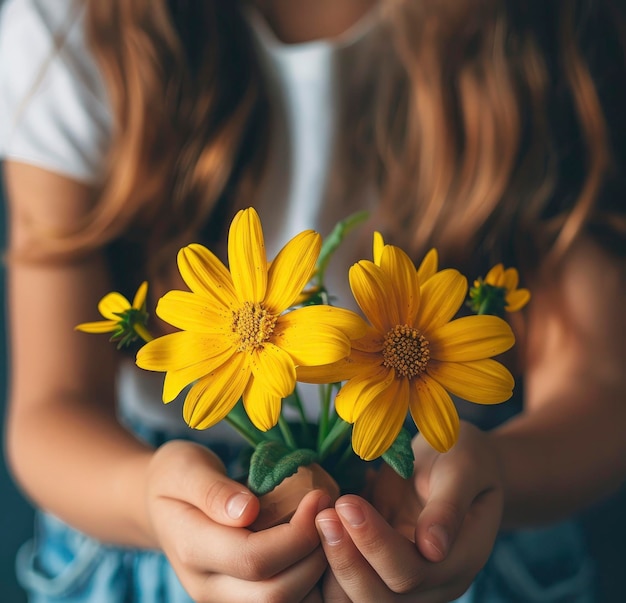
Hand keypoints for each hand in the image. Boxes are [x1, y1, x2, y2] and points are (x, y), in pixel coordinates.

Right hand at [146, 440, 329, 601]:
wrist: (157, 505)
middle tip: (331, 513)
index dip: (296, 533)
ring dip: (315, 571)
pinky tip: (317, 543)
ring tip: (328, 528)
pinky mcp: (238, 597)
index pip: (254, 559)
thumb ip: (212, 490)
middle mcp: (206, 585)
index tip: (318, 496)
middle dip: (314, 556)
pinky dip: (307, 577)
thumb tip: (248, 511)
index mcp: (191, 548)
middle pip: (274, 594)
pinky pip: (282, 598)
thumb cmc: (175, 477)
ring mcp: (222, 597)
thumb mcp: (185, 468)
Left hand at [315, 422, 502, 601]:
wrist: (457, 462)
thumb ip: (450, 505)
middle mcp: (433, 583)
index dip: (376, 543)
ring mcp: (405, 582)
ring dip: (334, 567)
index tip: (348, 503)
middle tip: (324, 516)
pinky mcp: (380, 570)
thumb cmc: (464, 457)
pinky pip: (348, 586)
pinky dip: (327, 568)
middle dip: (348, 559)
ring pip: (361, 599)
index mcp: (460, 560)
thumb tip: (433, 548)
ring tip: (318, 521)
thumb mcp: (465, 467)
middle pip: (383, 598)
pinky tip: (314, 532)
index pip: (413, 573)